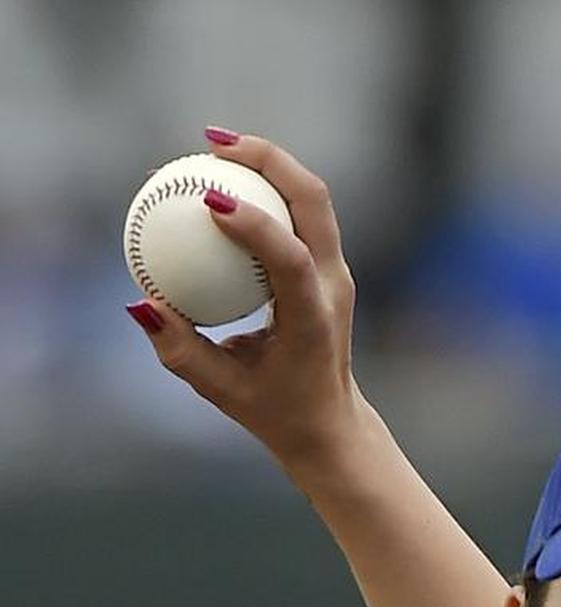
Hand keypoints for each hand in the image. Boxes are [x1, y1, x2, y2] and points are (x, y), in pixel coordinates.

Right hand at [127, 131, 364, 473]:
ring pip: (312, 196)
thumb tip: (140, 302)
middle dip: (267, 159)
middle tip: (211, 144)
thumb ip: (180, 350)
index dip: (254, 224)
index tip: (208, 198)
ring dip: (269, 163)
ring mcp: (336, 273)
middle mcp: (333, 287)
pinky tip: (224, 181)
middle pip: (313, 200)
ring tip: (216, 147)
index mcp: (313, 319)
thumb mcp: (221, 390)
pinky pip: (300, 212)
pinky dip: (267, 188)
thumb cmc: (275, 410)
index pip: (292, 259)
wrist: (329, 423)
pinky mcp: (328, 267)